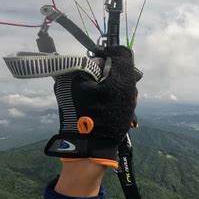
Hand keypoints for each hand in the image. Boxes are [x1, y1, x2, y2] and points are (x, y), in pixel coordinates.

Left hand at [44, 46, 139, 167]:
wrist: (91, 150)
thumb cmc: (106, 117)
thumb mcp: (121, 85)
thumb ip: (123, 61)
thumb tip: (120, 47)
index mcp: (75, 71)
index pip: (106, 59)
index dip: (121, 71)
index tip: (128, 85)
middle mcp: (69, 81)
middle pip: (106, 74)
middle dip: (121, 87)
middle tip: (126, 102)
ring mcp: (73, 95)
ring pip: (105, 87)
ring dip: (119, 98)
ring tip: (124, 113)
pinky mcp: (77, 107)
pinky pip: (99, 99)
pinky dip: (111, 106)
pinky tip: (119, 117)